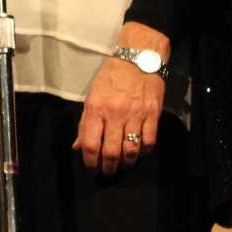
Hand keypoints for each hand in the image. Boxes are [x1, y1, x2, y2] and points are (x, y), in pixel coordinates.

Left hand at [73, 21, 168, 174]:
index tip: (91, 167)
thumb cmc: (111, 76)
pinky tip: (140, 152)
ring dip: (127, 163)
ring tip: (124, 165)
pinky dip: (144, 151)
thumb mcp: (92, 96)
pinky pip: (149, 140)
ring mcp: (135, 115)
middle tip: (108, 172)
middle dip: (108, 167)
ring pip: (131, 149)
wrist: (137, 59)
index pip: (90, 143)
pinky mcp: (152, 114)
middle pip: (111, 151)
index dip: (90, 161)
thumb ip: (86, 122)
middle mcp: (114, 114)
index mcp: (96, 109)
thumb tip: (78, 146)